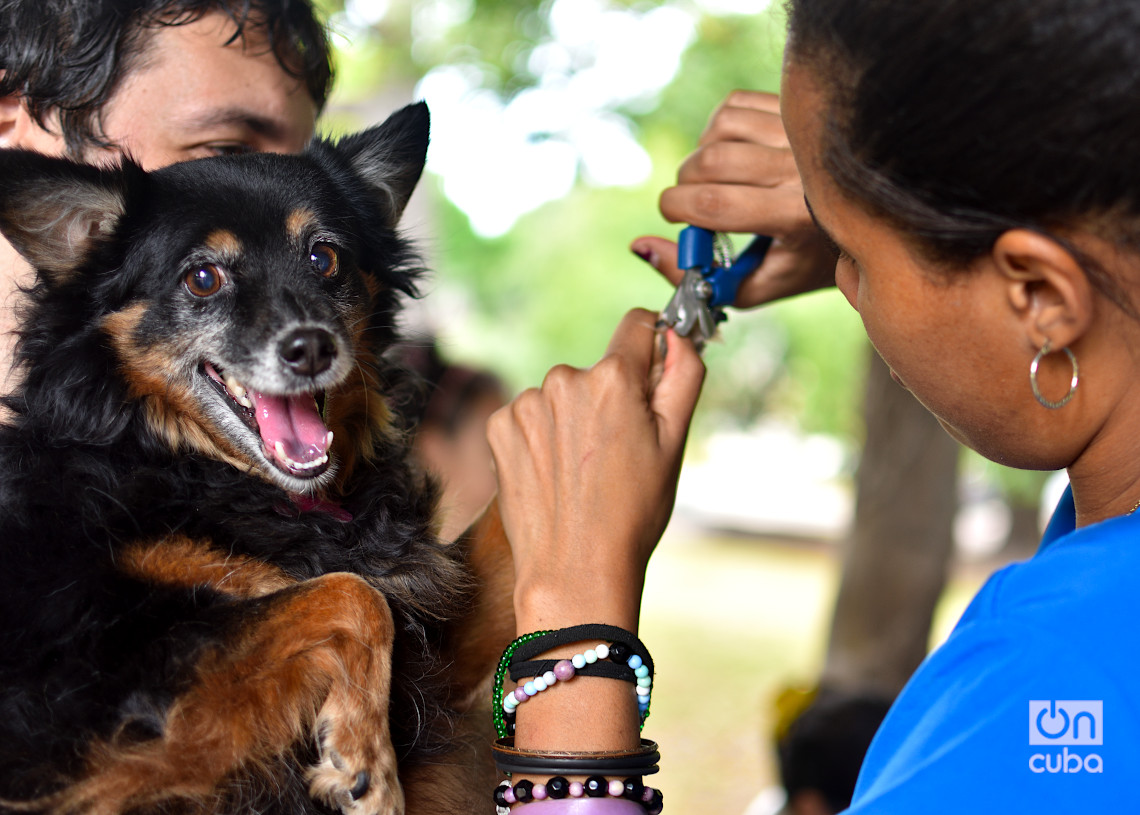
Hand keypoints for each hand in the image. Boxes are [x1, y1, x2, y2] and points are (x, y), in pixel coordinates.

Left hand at [487, 309, 704, 633]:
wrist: (575, 570)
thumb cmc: (633, 512)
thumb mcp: (674, 442)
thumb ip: (683, 375)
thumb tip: (678, 333)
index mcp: (612, 377)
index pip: (638, 326)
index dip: (651, 349)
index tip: (652, 377)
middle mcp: (563, 379)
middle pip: (598, 370)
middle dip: (610, 398)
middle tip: (618, 454)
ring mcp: (525, 404)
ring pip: (562, 396)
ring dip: (573, 421)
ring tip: (584, 473)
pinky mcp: (498, 428)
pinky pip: (530, 417)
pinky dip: (542, 439)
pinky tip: (555, 475)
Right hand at [632, 90, 836, 306]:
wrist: (870, 225)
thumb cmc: (806, 264)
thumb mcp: (754, 286)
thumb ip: (695, 275)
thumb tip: (640, 245)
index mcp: (794, 218)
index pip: (714, 204)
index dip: (677, 209)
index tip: (675, 219)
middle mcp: (801, 170)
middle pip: (711, 162)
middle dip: (684, 185)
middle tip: (693, 204)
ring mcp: (802, 133)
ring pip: (719, 129)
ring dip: (701, 155)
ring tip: (714, 180)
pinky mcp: (797, 110)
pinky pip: (734, 106)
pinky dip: (717, 129)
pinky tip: (731, 154)